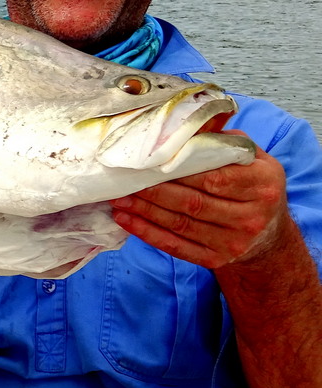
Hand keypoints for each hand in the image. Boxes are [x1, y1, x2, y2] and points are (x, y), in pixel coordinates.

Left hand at [110, 132, 292, 268]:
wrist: (268, 236)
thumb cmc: (252, 187)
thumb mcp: (252, 160)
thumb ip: (224, 143)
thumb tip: (184, 128)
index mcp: (262, 185)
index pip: (216, 177)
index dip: (180, 171)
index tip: (150, 162)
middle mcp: (251, 216)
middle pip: (193, 202)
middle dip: (153, 190)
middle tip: (124, 179)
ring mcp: (233, 242)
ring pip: (180, 224)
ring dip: (144, 211)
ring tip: (118, 197)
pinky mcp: (216, 259)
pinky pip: (176, 246)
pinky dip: (147, 233)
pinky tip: (126, 220)